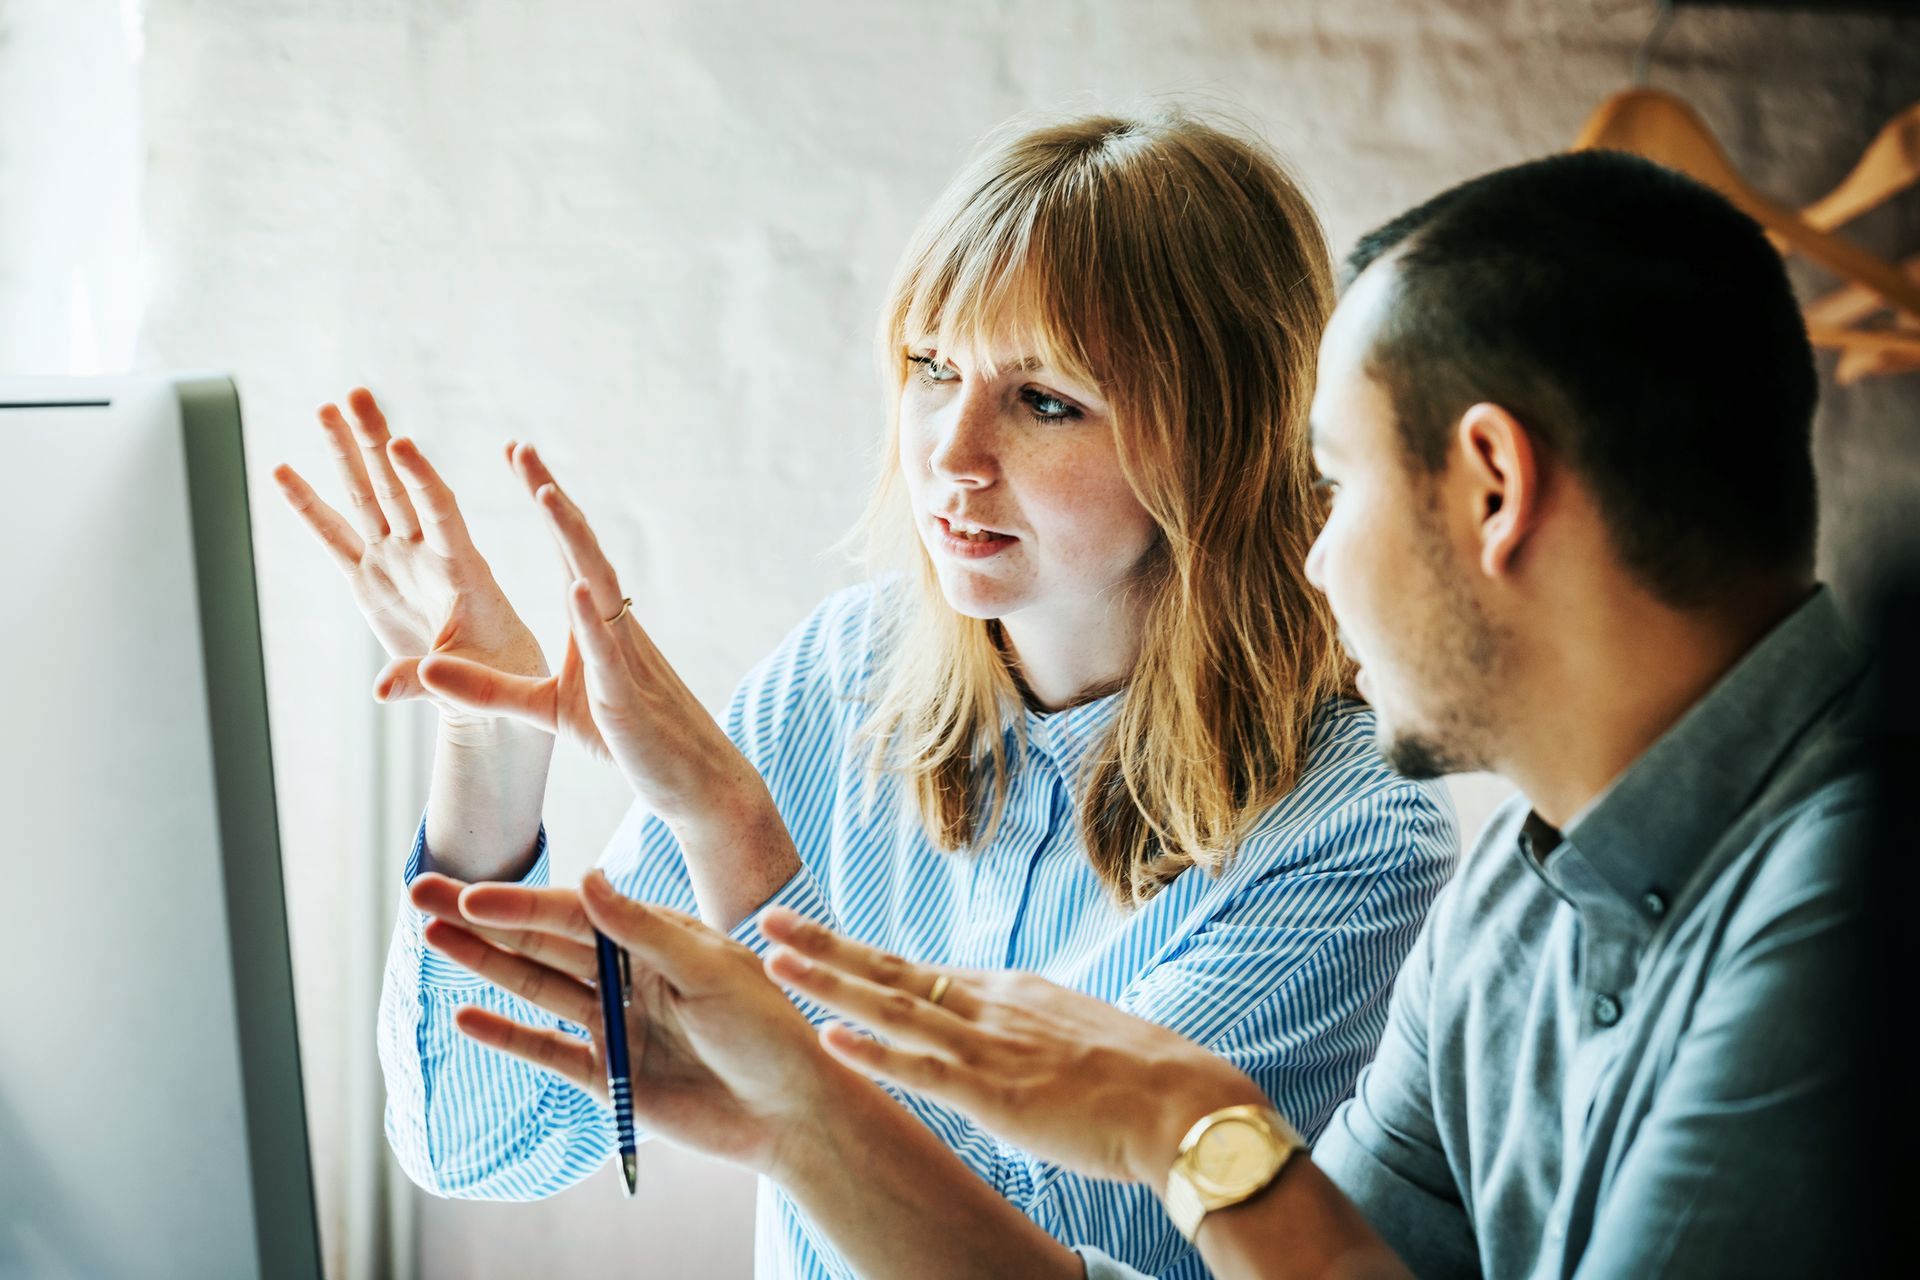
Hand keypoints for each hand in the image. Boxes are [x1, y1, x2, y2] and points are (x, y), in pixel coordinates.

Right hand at [273, 388, 548, 731]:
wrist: (488, 685)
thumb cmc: (497, 675)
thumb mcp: (471, 680)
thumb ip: (426, 680)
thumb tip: (380, 692)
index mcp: (462, 568)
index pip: (439, 512)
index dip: (420, 478)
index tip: (402, 443)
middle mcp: (424, 553)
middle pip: (396, 487)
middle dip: (376, 441)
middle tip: (357, 394)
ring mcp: (394, 561)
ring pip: (366, 499)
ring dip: (346, 455)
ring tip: (326, 407)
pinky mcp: (370, 580)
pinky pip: (333, 538)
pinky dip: (308, 508)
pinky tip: (283, 471)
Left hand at [408, 442, 760, 828]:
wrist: (691, 780)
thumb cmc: (626, 738)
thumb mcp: (545, 710)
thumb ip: (488, 690)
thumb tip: (428, 668)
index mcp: (595, 622)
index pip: (567, 548)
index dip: (544, 500)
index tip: (518, 455)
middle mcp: (612, 624)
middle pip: (581, 548)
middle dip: (551, 497)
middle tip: (521, 448)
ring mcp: (624, 655)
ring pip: (598, 584)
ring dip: (572, 539)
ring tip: (545, 494)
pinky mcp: (625, 696)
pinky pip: (608, 650)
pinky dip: (591, 617)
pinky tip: (577, 586)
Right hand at [412, 869, 867, 1175]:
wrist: (791, 1111)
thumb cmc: (768, 1029)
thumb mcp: (711, 970)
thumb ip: (644, 930)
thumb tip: (588, 879)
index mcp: (656, 937)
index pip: (574, 913)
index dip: (520, 904)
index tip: (471, 893)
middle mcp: (629, 974)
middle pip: (542, 941)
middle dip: (482, 918)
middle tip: (420, 892)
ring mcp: (615, 1024)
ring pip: (536, 987)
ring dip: (484, 964)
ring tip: (431, 938)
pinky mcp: (611, 1076)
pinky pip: (547, 1051)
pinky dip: (507, 1035)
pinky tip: (465, 1016)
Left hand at [760, 908, 1271, 1187]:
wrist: (1185, 1102)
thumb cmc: (1141, 1078)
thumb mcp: (1071, 1033)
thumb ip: (1026, 1030)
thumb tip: (1001, 1036)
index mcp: (1008, 992)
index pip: (918, 970)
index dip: (859, 955)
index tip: (813, 937)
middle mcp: (991, 1007)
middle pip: (891, 970)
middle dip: (825, 946)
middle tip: (769, 919)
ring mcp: (991, 1048)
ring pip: (893, 1008)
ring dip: (828, 984)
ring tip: (774, 962)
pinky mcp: (997, 1095)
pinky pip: (923, 1071)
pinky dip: (873, 1055)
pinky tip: (831, 1039)